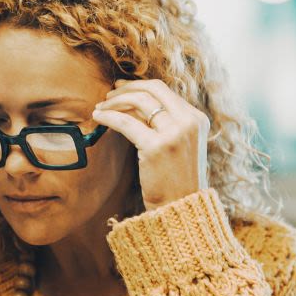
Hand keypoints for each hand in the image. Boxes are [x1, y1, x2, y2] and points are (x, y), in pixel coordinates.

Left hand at [92, 79, 209, 210]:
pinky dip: (109, 116)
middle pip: (153, 90)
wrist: (180, 209)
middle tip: (108, 95)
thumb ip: (164, 123)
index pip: (164, 91)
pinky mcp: (157, 147)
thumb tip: (133, 102)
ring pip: (139, 101)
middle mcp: (189, 122)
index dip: (139, 86)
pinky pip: (126, 122)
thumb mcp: (178, 144)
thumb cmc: (174, 179)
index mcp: (197, 119)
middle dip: (127, 88)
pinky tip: (98, 117)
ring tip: (100, 107)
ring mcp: (175, 133)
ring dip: (115, 101)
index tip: (121, 88)